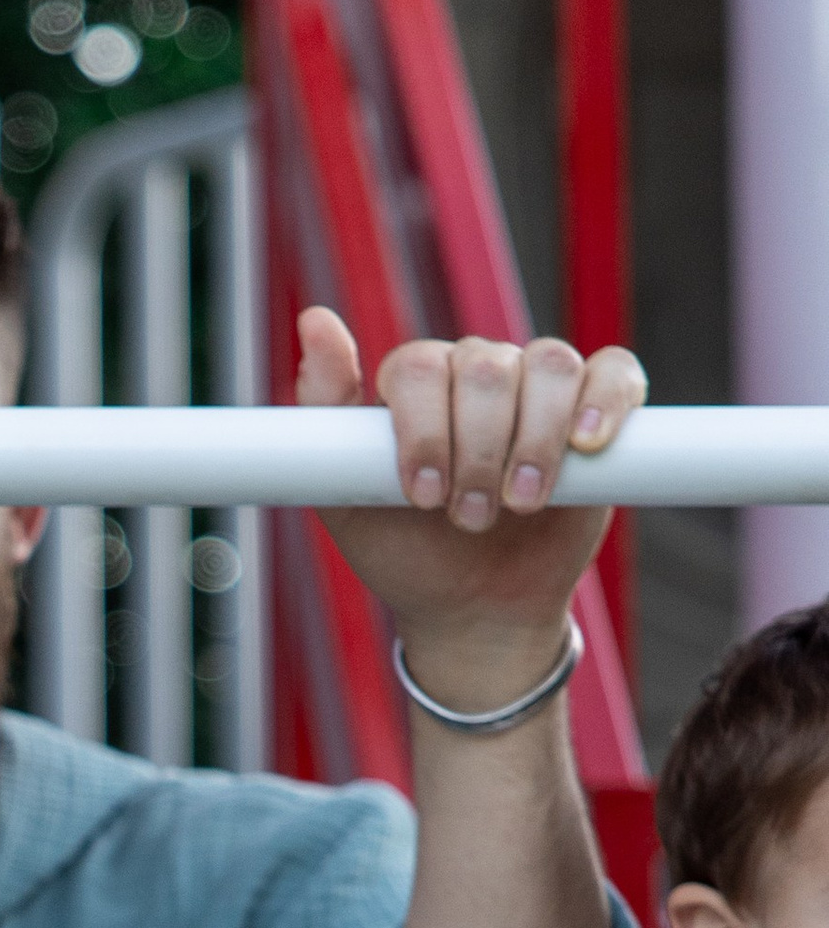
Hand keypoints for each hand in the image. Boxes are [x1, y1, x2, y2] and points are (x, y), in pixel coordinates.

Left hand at [299, 307, 643, 704]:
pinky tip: (587, 443)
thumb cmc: (406, 553)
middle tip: (469, 518)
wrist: (474, 608)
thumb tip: (314, 319)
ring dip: (534, 439)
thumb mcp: (346, 499)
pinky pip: (614, 373)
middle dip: (478, 450)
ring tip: (521, 504)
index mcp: (418, 383)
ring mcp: (539, 388)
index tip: (422, 496)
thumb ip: (325, 411)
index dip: (424, 429)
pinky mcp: (596, 410)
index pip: (420, 367)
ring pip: (549, 367)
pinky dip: (606, 401)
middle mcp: (478, 373)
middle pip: (485, 368)